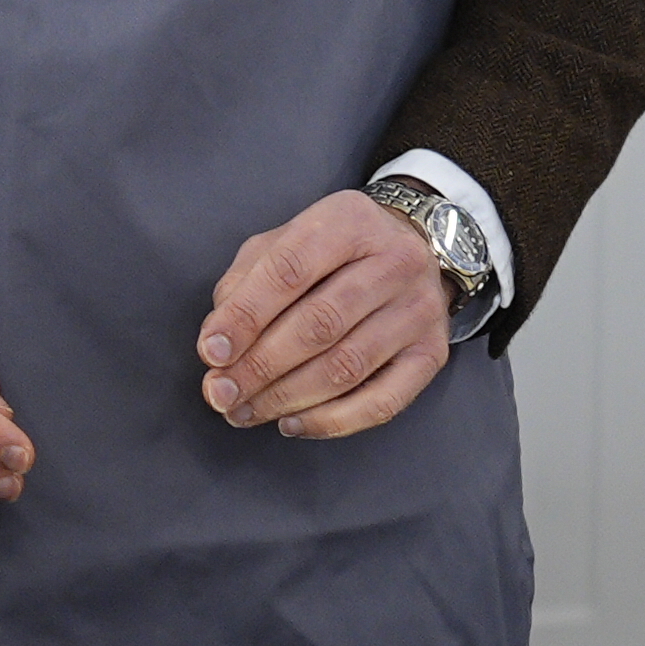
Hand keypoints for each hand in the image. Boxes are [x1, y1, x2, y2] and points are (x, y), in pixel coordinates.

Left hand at [198, 190, 454, 438]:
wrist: (416, 251)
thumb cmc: (332, 253)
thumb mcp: (283, 243)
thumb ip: (245, 284)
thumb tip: (218, 344)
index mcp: (348, 221)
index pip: (289, 270)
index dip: (245, 316)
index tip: (211, 352)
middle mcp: (395, 261)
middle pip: (319, 324)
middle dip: (260, 367)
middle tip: (221, 394)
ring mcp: (420, 309)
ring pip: (347, 366)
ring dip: (286, 399)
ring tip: (245, 411)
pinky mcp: (433, 352)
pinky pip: (383, 401)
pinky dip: (332, 421)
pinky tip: (292, 424)